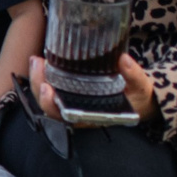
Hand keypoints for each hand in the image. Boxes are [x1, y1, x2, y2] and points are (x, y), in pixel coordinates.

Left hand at [27, 52, 157, 122]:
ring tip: (36, 60)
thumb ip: (134, 75)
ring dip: (37, 80)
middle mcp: (78, 113)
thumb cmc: (137, 96)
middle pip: (49, 106)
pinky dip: (43, 76)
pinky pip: (50, 88)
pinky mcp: (69, 93)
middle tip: (38, 64)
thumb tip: (124, 60)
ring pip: (46, 97)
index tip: (47, 89)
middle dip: (38, 86)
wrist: (138, 98)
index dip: (52, 105)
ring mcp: (71, 104)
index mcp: (92, 116)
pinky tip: (40, 61)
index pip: (65, 116)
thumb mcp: (141, 87)